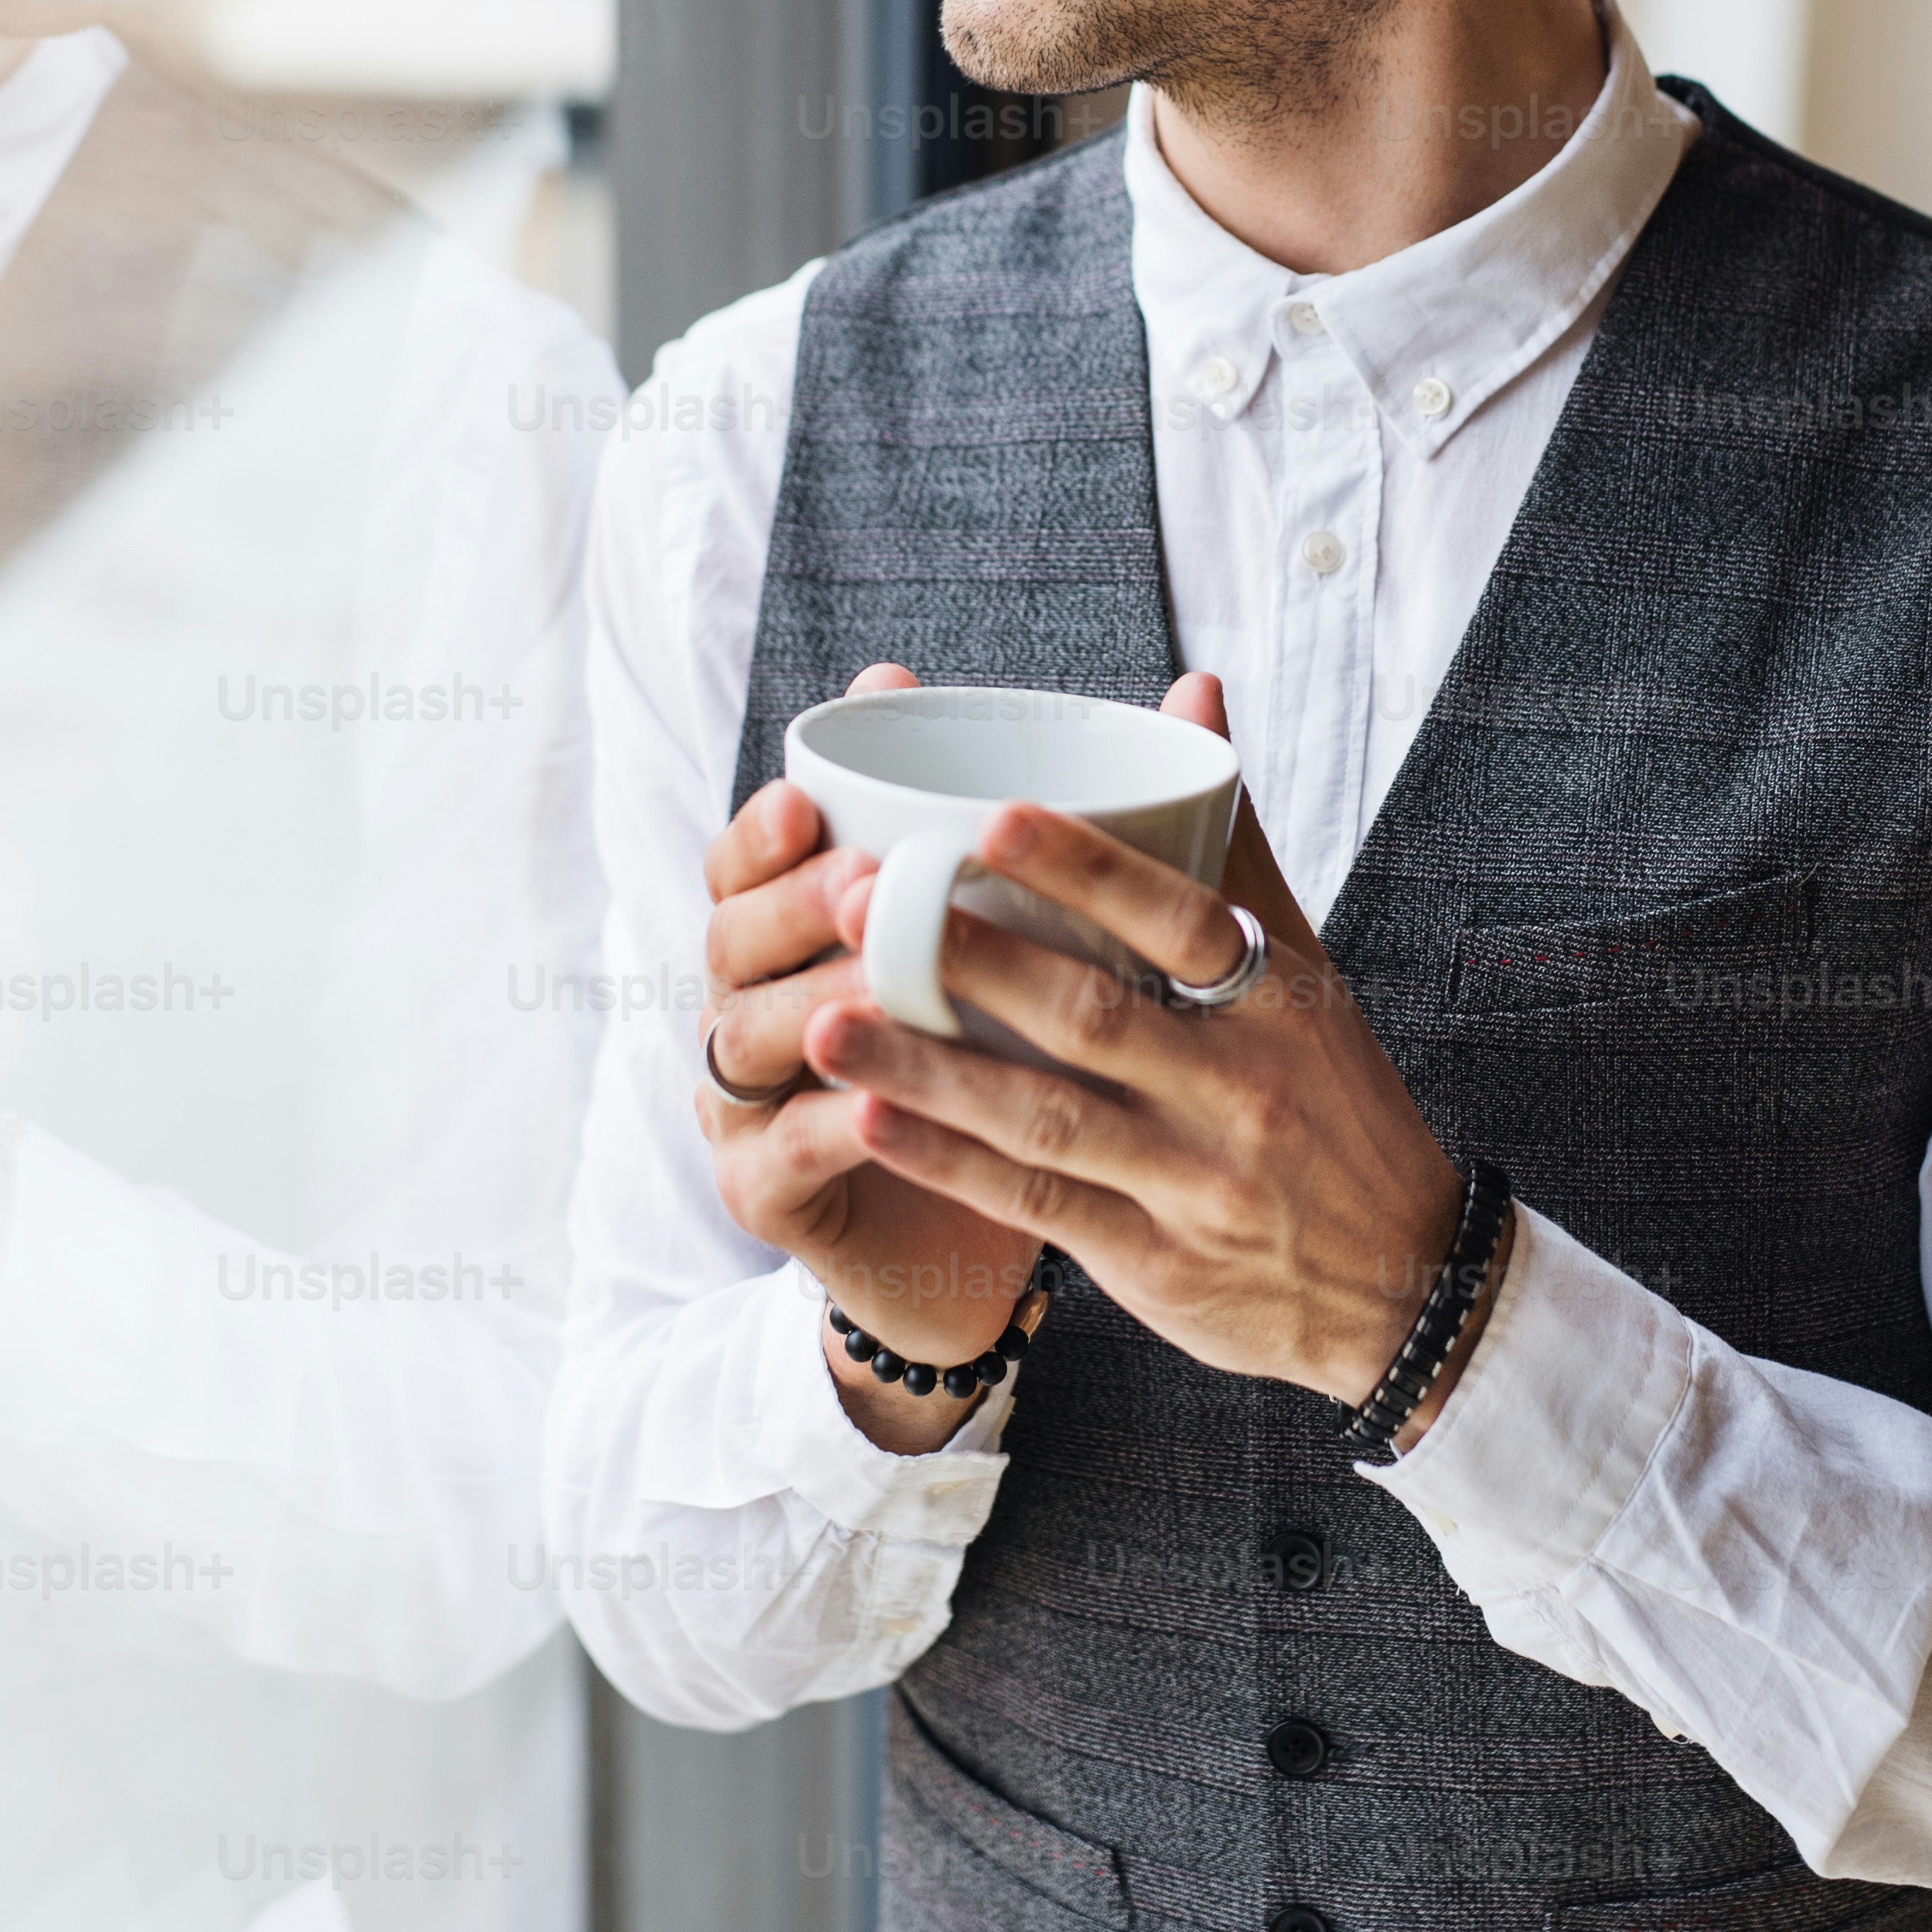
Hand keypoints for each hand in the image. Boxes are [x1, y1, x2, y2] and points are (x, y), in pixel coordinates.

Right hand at [699, 665, 1041, 1451]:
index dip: (767, 827)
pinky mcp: (766, 1192)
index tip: (809, 795)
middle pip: (734, 935)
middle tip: (863, 885)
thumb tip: (1198, 691)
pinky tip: (873, 1112)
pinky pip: (783, 1152)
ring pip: (750, 1037)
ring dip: (815, 1009)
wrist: (977, 1241)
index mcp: (806, 925)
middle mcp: (762, 998)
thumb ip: (1101, 823)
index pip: (751, 855)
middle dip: (793, 906)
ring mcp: (750, 1099)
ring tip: (872, 991)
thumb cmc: (1019, 1063)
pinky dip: (828, 1128)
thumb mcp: (1049, 938)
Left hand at [800, 674, 1499, 1437]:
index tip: (990, 819)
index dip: (1088, 870)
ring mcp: (1192, 1180)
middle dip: (967, 959)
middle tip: (855, 900)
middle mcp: (1238, 1087)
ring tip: (823, 1020)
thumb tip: (1193, 686)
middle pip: (1092, 1013)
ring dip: (926, 1069)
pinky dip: (949, 1163)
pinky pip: (1037, 1206)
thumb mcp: (1305, 971)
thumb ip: (1232, 839)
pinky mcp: (1153, 1261)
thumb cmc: (1333, 1099)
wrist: (1404, 1282)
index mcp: (1277, 1001)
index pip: (1180, 920)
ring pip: (1043, 1115)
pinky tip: (867, 1123)